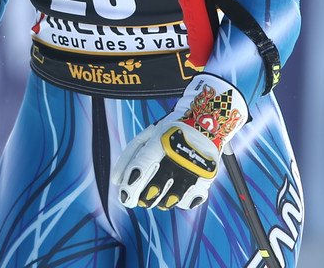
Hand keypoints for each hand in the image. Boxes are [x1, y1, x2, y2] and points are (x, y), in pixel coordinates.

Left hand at [112, 74, 247, 209]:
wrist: (207, 122)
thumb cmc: (171, 129)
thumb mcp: (148, 134)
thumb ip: (130, 155)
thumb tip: (116, 181)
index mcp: (161, 142)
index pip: (141, 167)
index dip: (130, 186)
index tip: (124, 195)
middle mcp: (177, 157)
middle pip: (153, 189)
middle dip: (142, 197)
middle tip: (139, 197)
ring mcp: (193, 170)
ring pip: (169, 200)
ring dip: (158, 201)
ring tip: (156, 192)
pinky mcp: (206, 179)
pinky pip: (188, 201)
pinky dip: (179, 201)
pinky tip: (175, 190)